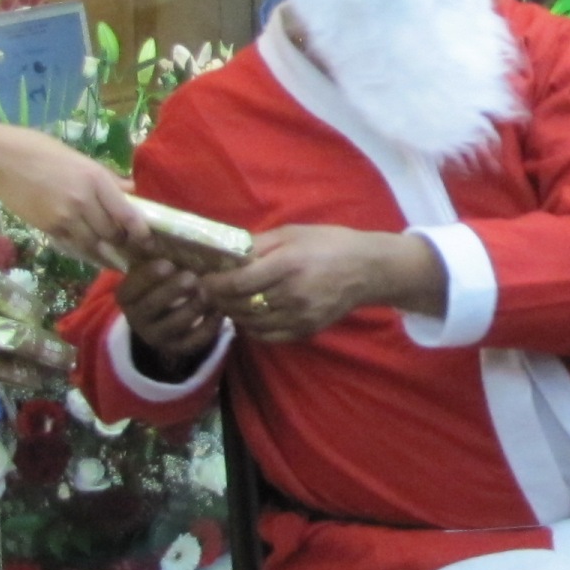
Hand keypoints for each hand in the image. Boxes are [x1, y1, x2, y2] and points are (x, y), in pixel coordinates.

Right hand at [0, 123, 146, 268]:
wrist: (1, 161)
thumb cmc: (40, 151)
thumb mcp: (80, 159)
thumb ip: (107, 179)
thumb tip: (131, 190)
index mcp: (95, 179)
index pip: (127, 213)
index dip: (140, 231)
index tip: (146, 239)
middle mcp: (83, 200)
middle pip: (112, 233)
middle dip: (121, 241)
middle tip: (128, 246)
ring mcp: (65, 217)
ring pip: (94, 244)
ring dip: (104, 251)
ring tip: (112, 255)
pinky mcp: (48, 228)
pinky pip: (73, 246)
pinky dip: (84, 250)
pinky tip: (89, 251)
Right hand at [117, 252, 222, 370]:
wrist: (162, 319)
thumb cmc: (159, 283)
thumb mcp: (149, 268)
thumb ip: (149, 252)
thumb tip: (150, 229)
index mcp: (126, 296)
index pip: (131, 288)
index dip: (148, 276)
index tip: (167, 264)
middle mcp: (137, 319)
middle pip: (152, 306)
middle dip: (173, 291)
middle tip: (192, 278)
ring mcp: (157, 337)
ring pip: (176, 324)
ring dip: (195, 307)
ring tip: (210, 292)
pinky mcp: (177, 348)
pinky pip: (194, 341)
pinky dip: (209, 326)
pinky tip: (220, 310)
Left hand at [200, 225, 438, 341]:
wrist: (367, 270)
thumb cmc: (328, 244)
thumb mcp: (292, 234)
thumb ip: (257, 244)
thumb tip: (224, 252)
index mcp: (288, 265)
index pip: (239, 282)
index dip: (214, 284)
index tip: (202, 280)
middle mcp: (292, 294)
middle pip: (241, 304)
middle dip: (219, 299)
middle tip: (207, 292)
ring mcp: (300, 316)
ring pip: (251, 323)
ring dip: (233, 314)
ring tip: (226, 302)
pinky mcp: (306, 330)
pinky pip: (268, 335)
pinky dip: (251, 328)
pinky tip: (248, 315)